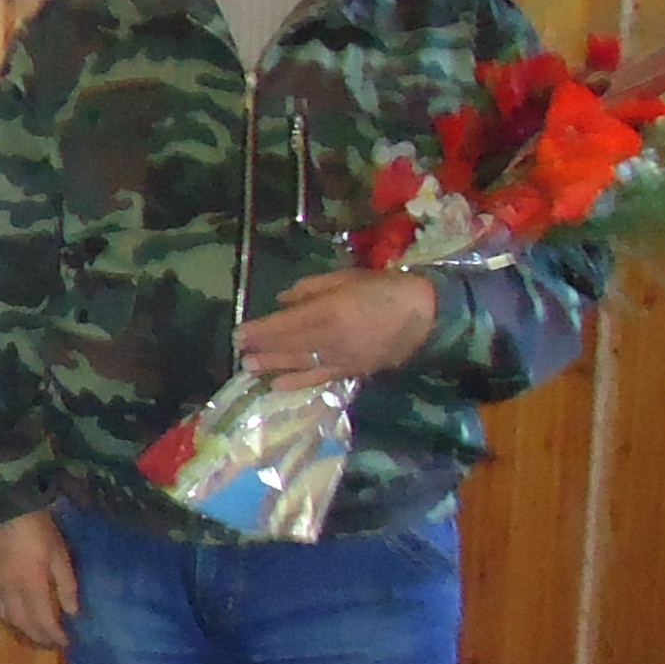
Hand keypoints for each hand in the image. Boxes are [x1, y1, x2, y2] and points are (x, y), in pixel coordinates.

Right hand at [0, 512, 80, 649]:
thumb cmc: (34, 525)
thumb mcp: (58, 551)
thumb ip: (66, 583)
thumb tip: (72, 612)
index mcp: (30, 585)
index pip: (43, 621)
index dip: (55, 636)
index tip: (67, 643)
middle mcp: (9, 591)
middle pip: (23, 624)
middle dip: (38, 637)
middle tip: (52, 644)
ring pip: (6, 617)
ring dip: (22, 629)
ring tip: (34, 633)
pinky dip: (7, 616)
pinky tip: (15, 613)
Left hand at [239, 269, 437, 389]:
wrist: (426, 313)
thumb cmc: (384, 288)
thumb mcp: (346, 278)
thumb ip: (311, 289)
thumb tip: (281, 301)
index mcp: (329, 310)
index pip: (285, 324)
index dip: (260, 330)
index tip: (239, 333)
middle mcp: (332, 337)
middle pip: (288, 345)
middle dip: (261, 348)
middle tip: (238, 353)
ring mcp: (342, 357)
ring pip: (300, 363)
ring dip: (272, 366)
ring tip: (249, 368)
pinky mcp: (353, 371)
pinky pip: (320, 377)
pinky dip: (297, 381)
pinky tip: (278, 385)